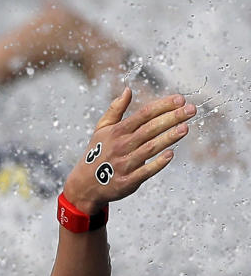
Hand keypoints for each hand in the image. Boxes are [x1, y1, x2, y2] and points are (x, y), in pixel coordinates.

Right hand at [63, 88, 194, 214]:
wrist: (84, 185)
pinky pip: (145, 171)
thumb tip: (127, 90)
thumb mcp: (101, 130)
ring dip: (168, 138)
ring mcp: (124, 164)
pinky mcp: (127, 181)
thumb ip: (115, 109)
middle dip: (171, 118)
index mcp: (116, 132)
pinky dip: (157, 163)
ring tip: (185, 128)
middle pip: (149, 129)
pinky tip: (170, 154)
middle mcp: (121, 146)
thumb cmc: (97, 154)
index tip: (180, 99)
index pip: (143, 115)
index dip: (162, 106)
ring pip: (150, 148)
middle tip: (191, 110)